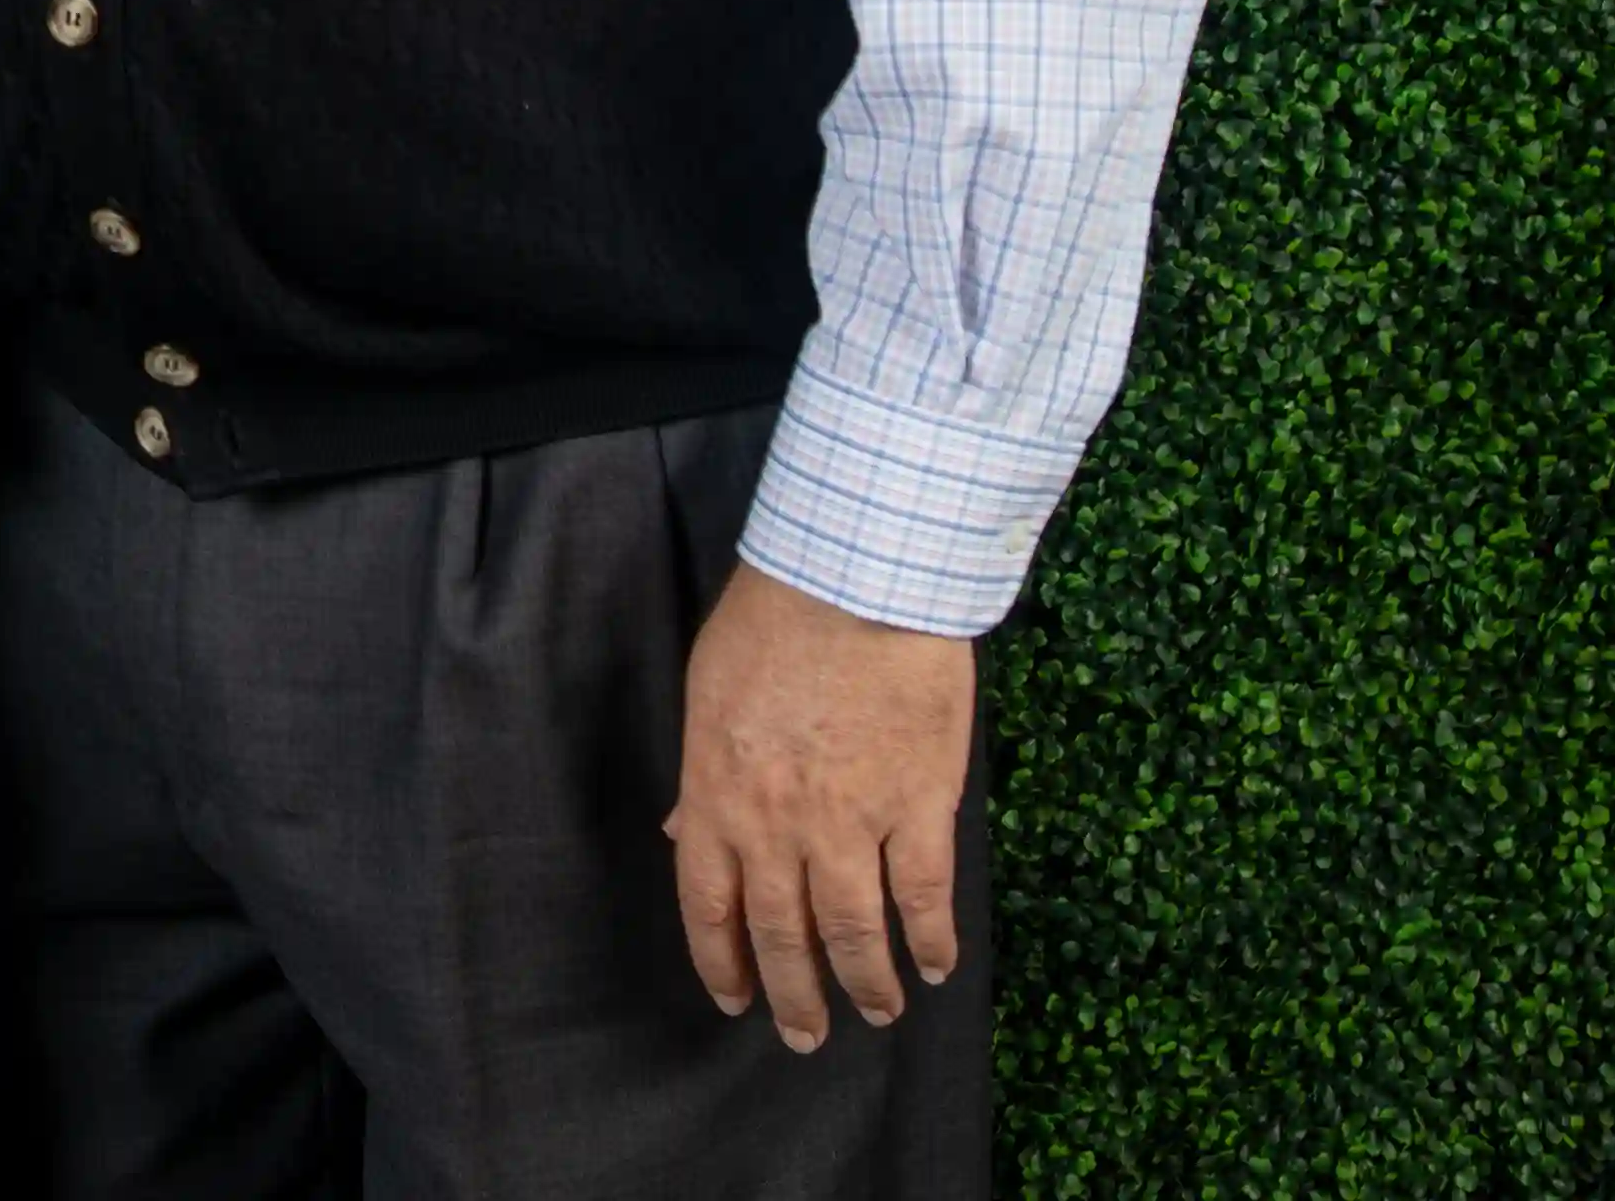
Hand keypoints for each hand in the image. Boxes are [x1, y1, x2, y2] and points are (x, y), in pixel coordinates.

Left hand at [665, 558, 977, 1048]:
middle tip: (807, 1036)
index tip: (736, 999)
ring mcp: (852, 822)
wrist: (855, 578)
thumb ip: (700, 775)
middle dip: (794, 996)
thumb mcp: (708, 694)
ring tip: (877, 1013)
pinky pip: (923, 897)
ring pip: (853, 932)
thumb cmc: (773, 620)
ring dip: (865, 983)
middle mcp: (778, 826)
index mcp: (717, 796)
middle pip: (783, 936)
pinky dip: (929, 943)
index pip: (708, 905)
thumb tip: (680, 830)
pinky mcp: (920, 806)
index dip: (722, 962)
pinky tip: (934, 967)